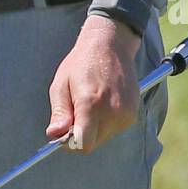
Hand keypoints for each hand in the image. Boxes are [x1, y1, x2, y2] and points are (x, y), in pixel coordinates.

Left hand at [46, 13, 141, 153]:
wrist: (110, 44)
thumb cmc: (81, 63)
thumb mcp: (61, 84)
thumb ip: (59, 113)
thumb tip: (54, 135)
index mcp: (91, 104)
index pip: (83, 144)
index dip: (70, 144)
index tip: (64, 133)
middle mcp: (112, 112)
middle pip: (93, 143)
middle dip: (81, 135)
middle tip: (75, 111)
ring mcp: (126, 113)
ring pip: (104, 137)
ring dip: (94, 128)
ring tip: (90, 102)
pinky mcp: (133, 113)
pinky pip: (115, 129)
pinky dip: (106, 122)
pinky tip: (103, 101)